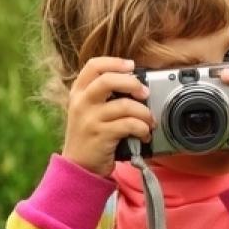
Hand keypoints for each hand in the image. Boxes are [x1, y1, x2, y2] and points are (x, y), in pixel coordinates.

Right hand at [61, 57, 154, 176]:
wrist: (79, 166)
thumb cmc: (89, 135)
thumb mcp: (88, 110)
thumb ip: (104, 94)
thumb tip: (135, 83)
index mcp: (79, 92)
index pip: (93, 66)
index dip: (115, 62)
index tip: (131, 65)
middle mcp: (82, 103)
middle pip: (108, 80)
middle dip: (132, 83)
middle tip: (145, 92)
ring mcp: (90, 119)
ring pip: (125, 105)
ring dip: (144, 112)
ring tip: (149, 120)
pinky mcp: (101, 135)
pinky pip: (129, 125)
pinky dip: (142, 129)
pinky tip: (144, 134)